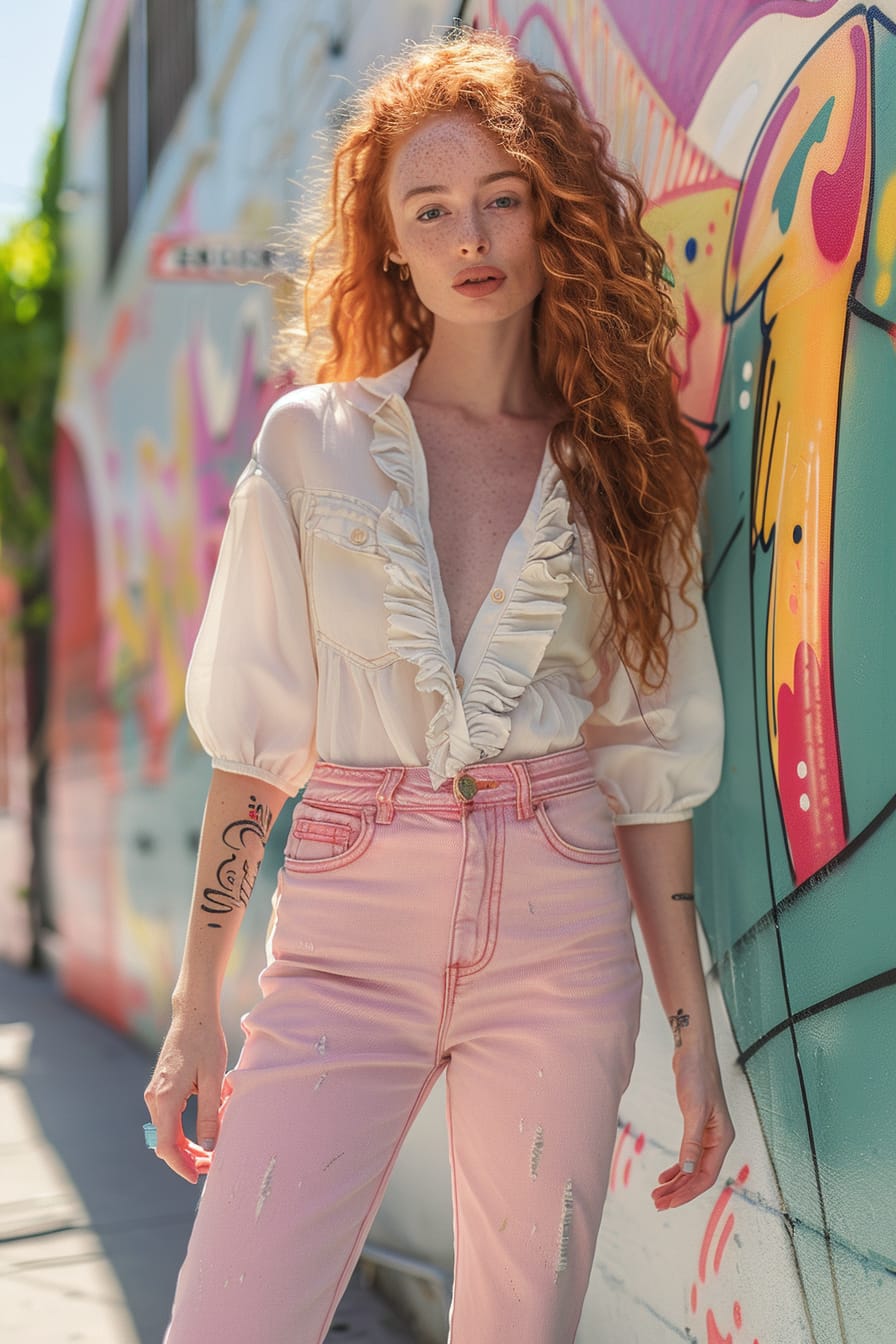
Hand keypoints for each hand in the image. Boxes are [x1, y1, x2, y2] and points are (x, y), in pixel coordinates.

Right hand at [144, 1006, 226, 1182]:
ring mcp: (154, 1092)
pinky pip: (166, 1119)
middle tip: (210, 1167)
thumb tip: (209, 1146)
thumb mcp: (212, 1078)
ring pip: (165, 1132)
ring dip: (184, 1147)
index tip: (196, 1178)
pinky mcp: (159, 1088)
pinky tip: (198, 1136)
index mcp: (166, 1097)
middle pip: (165, 1142)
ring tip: (208, 1155)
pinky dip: (180, 1133)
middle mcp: (154, 1097)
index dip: (181, 1166)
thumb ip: (209, 1113)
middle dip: (186, 1159)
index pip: (167, 1145)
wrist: (192, 1015)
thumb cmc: (205, 1042)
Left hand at [652, 1049, 734, 1209]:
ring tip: (657, 1194)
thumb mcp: (694, 1109)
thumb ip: (691, 1141)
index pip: (706, 1176)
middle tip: (658, 1204)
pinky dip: (677, 1168)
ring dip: (676, 1182)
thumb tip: (686, 1170)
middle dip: (679, 1191)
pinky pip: (688, 1155)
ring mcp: (708, 1134)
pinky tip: (664, 1176)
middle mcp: (717, 1140)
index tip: (669, 1203)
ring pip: (692, 1167)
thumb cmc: (697, 1076)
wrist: (693, 1053)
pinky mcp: (697, 1127)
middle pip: (698, 1175)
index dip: (688, 1192)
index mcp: (722, 1138)